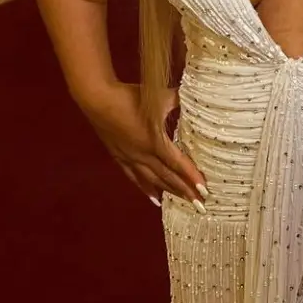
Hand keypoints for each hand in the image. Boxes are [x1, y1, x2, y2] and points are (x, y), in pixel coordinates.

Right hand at [81, 81, 206, 209]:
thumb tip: (195, 97)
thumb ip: (179, 100)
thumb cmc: (129, 97)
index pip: (178, 164)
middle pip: (168, 177)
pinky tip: (154, 198)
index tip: (204, 191)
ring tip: (183, 202)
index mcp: (155, 141)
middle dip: (185, 191)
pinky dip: (145, 189)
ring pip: (152, 180)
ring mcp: (131, 157)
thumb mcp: (160, 97)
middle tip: (200, 205)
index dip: (192, 178)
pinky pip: (134, 177)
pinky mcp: (120, 156)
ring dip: (169, 192)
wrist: (98, 99)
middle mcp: (144, 154)